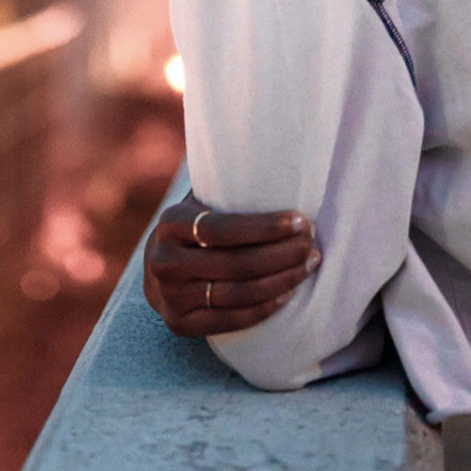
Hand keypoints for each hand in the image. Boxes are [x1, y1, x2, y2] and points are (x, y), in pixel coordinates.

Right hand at [142, 190, 320, 337]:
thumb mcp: (200, 203)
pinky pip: (230, 320)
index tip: (300, 221)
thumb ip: (225, 185)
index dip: (265, 228)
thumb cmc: (196, 228)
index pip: (222, 229)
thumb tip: (274, 145)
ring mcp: (169, 297)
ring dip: (281, 281)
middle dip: (282, 254)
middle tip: (312, 244)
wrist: (159, 273)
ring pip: (237, 293)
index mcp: (169, 223)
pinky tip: (288, 294)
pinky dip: (264, 308)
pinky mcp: (179, 325)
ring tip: (308, 264)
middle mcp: (163, 261)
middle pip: (235, 263)